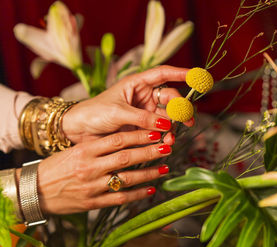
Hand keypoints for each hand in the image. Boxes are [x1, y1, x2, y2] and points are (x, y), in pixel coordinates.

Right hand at [19, 130, 170, 214]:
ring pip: (126, 178)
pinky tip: (151, 190)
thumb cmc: (56, 167)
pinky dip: (137, 194)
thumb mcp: (74, 150)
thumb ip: (97, 146)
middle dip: (149, 152)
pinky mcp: (92, 203)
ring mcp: (92, 186)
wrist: (34, 190)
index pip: (117, 140)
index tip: (155, 132)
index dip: (139, 136)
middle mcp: (90, 167)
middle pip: (126, 157)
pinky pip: (120, 198)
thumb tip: (125, 138)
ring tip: (164, 168)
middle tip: (167, 147)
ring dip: (148, 173)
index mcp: (85, 150)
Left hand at [62, 65, 193, 143]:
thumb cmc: (94, 113)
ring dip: (173, 127)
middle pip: (170, 98)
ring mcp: (144, 113)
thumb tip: (166, 126)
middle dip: (181, 108)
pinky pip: (159, 130)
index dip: (180, 73)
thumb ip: (143, 119)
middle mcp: (143, 96)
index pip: (162, 74)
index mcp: (136, 83)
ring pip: (167, 117)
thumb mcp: (118, 112)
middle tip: (188, 119)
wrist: (78, 131)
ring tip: (172, 139)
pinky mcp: (142, 128)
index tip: (197, 76)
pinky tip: (165, 143)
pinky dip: (164, 137)